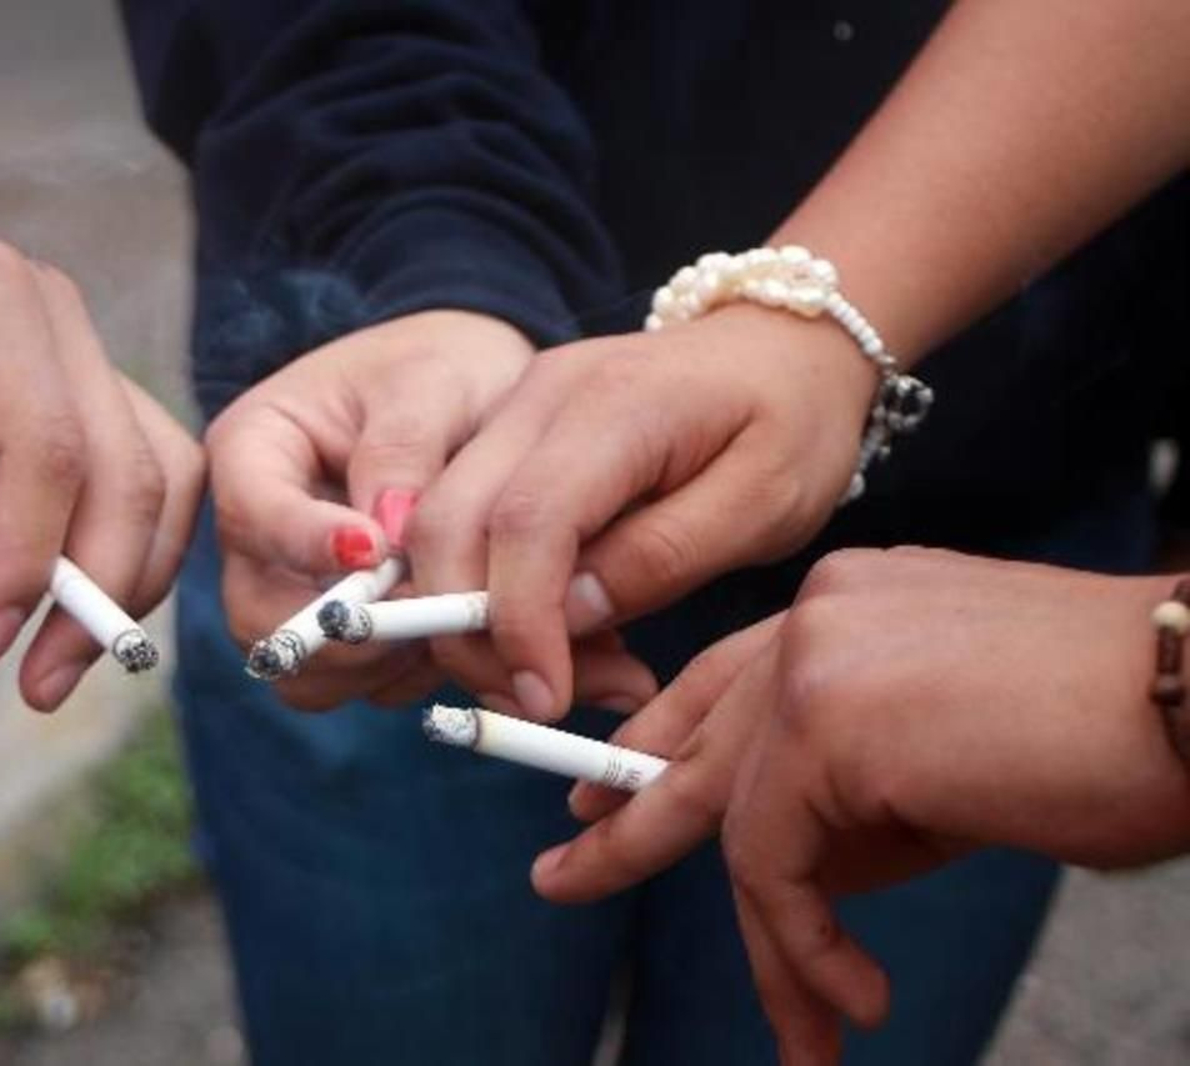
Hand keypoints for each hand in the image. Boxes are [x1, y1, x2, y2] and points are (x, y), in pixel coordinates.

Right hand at [205, 309, 656, 710]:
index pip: (252, 513)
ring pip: (307, 671)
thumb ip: (404, 448)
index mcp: (254, 449)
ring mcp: (293, 593)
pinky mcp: (341, 636)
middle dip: (348, 632)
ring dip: (385, 663)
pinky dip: (413, 677)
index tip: (376, 551)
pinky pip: (358, 687)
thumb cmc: (444, 371)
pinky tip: (466, 636)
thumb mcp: (431, 380)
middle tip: (432, 610)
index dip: (305, 544)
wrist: (477, 397)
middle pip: (262, 618)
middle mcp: (259, 534)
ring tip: (459, 617)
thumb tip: (387, 535)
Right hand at [406, 304, 872, 720]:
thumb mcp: (763, 504)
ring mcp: (512, 412)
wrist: (780, 347)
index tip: (547, 699)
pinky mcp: (506, 437)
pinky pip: (467, 528)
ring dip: (481, 624)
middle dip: (471, 635)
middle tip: (548, 702)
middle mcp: (537, 397)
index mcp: (613, 404)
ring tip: (583, 671)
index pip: (525, 520)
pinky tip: (569, 629)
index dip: (518, 621)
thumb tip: (569, 615)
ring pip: (439, 533)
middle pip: (446, 526)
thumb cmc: (791, 423)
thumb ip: (663, 557)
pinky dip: (494, 595)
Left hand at [534, 548, 1189, 1064]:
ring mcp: (813, 658)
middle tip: (562, 879)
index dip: (658, 749)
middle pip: (698, 746)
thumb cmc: (1105, 739)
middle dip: (628, 826)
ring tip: (808, 1029)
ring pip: (736, 823)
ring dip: (769, 942)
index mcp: (844, 607)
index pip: (722, 686)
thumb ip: (856, 794)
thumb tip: (794, 874)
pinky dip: (805, 945)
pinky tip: (855, 995)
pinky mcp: (826, 720)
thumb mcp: (950, 765)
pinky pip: (772, 861)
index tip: (602, 803)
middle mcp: (814, 615)